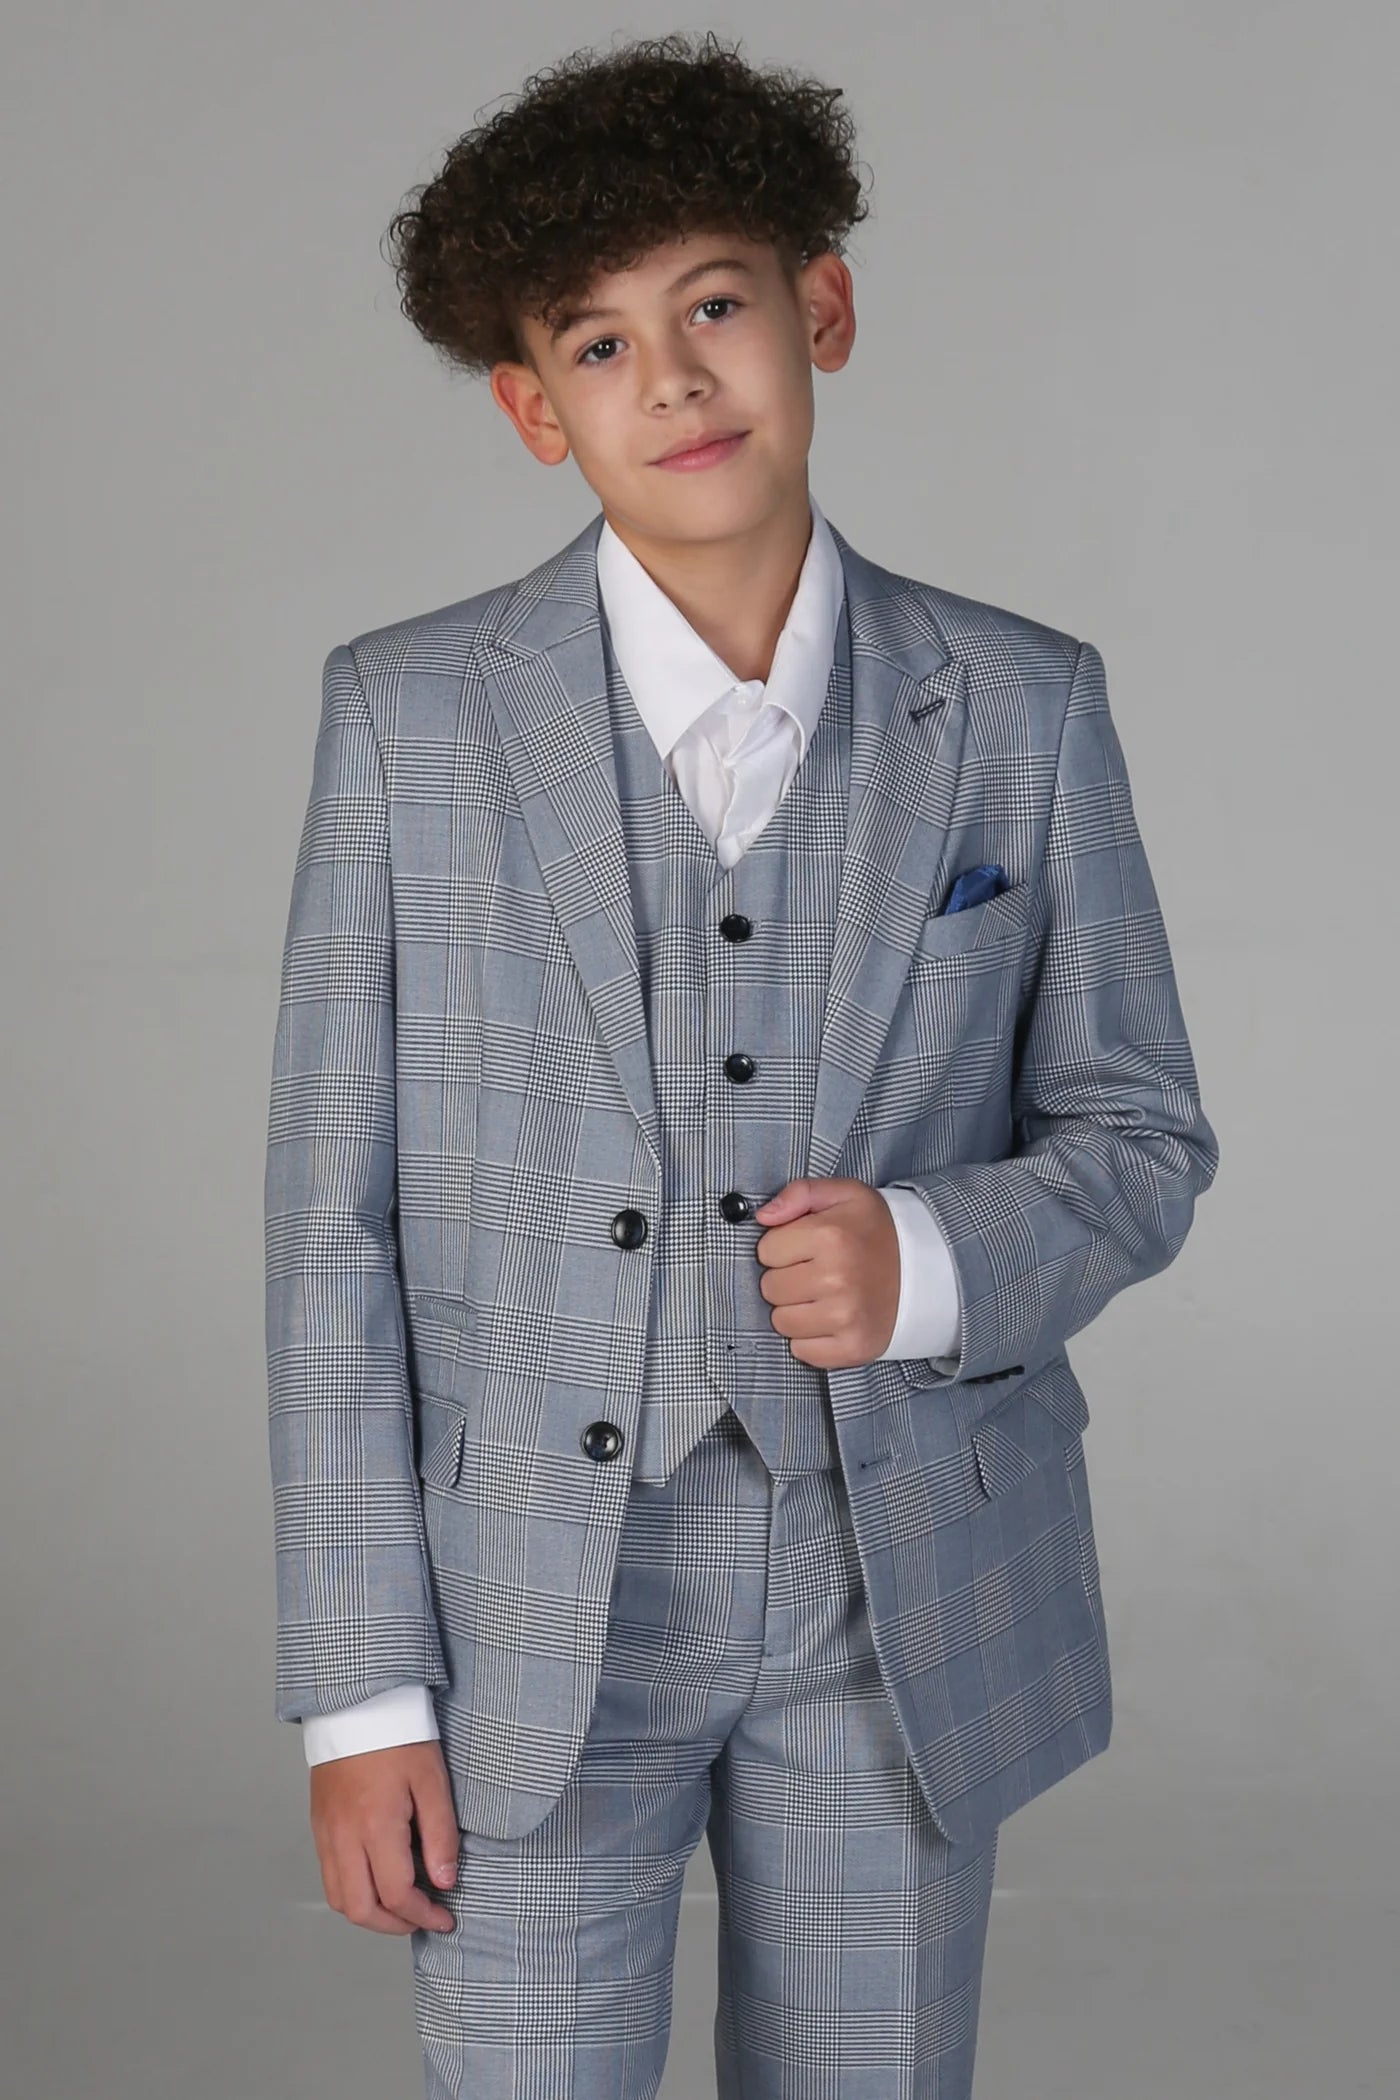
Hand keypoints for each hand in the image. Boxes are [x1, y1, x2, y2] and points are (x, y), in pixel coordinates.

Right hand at [309, 1738, 459, 1934]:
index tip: (444, 1917)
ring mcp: (326, 1833)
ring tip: (401, 1906)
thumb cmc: (398, 1736)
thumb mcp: (432, 1781)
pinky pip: (330, 1876)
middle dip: (394, 1925)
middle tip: (422, 1919)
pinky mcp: (319, 1826)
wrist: (357, 1705)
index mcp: (375, 1824)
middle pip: (360, 1909)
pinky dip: (353, 1892)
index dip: (424, 1915)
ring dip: (370, 1913)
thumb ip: (440, 1835)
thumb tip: (445, 1881)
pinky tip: (377, 1880)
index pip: (397, 1894)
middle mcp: (343, 1836)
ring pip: (339, 1899)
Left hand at [753, 1177, 899, 1369]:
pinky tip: (831, 1320)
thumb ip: (799, 1193)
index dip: (783, 1247)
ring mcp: (846, 1318)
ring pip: (782, 1322)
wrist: (925, 1270)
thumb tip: (763, 1218)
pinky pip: (802, 1351)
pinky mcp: (853, 1347)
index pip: (765, 1251)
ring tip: (824, 1296)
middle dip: (787, 1278)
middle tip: (817, 1272)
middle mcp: (836, 1279)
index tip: (807, 1247)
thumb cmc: (874, 1231)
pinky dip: (811, 1339)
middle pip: (770, 1288)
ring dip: (795, 1310)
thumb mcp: (844, 1194)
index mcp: (830, 1236)